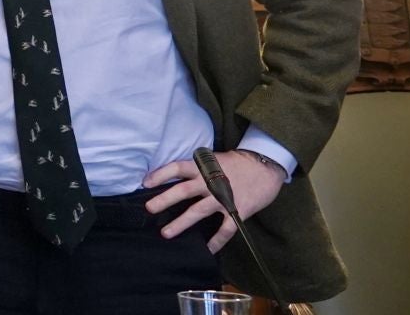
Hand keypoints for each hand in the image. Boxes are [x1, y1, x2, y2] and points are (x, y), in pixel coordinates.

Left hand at [142, 149, 284, 251]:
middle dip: (164, 200)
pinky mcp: (238, 210)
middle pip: (182, 190)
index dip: (160, 174)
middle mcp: (210, 181)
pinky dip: (216, 241)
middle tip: (149, 209)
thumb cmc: (236, 163)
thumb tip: (177, 177)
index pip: (176, 168)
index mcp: (203, 166)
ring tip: (166, 233)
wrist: (265, 166)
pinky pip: (225, 229)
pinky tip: (207, 249)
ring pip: (198, 211)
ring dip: (181, 223)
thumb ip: (198, 169)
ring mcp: (223, 197)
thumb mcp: (213, 160)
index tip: (145, 183)